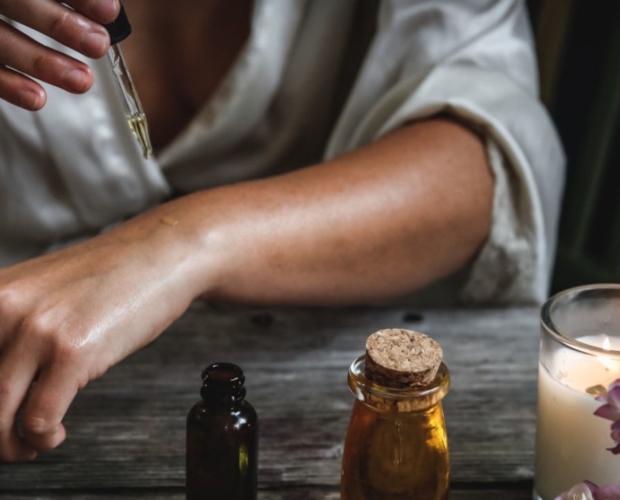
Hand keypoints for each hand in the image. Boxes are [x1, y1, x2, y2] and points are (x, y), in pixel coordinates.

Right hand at [0, 0, 119, 109]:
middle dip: (58, 23)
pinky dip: (8, 85)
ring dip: (41, 62)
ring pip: (0, 40)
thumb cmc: (18, 2)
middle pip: (16, 2)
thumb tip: (106, 7)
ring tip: (82, 80)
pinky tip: (38, 99)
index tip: (109, 11)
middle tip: (99, 44)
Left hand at [0, 217, 201, 460]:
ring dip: (11, 444)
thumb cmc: (111, 276)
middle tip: (9, 443)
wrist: (161, 255)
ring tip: (30, 445)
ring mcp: (39, 330)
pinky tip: (56, 432)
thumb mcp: (43, 291)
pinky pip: (39, 418)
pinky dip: (43, 438)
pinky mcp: (73, 351)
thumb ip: (11, 326)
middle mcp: (4, 308)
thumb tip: (1, 386)